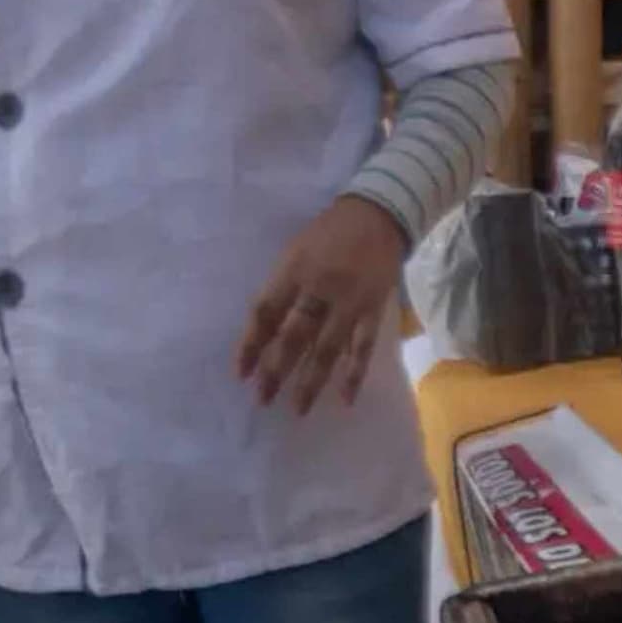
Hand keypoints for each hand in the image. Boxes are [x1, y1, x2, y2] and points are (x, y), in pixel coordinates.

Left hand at [236, 197, 410, 414]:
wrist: (380, 214)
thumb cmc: (329, 234)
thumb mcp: (295, 251)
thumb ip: (282, 287)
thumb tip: (265, 332)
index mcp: (294, 270)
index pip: (265, 313)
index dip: (250, 345)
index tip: (241, 374)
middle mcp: (319, 288)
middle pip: (294, 336)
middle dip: (277, 369)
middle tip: (263, 399)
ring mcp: (349, 302)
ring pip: (327, 347)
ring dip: (312, 380)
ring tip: (298, 408)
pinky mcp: (374, 309)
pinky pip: (363, 346)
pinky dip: (355, 373)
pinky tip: (346, 398)